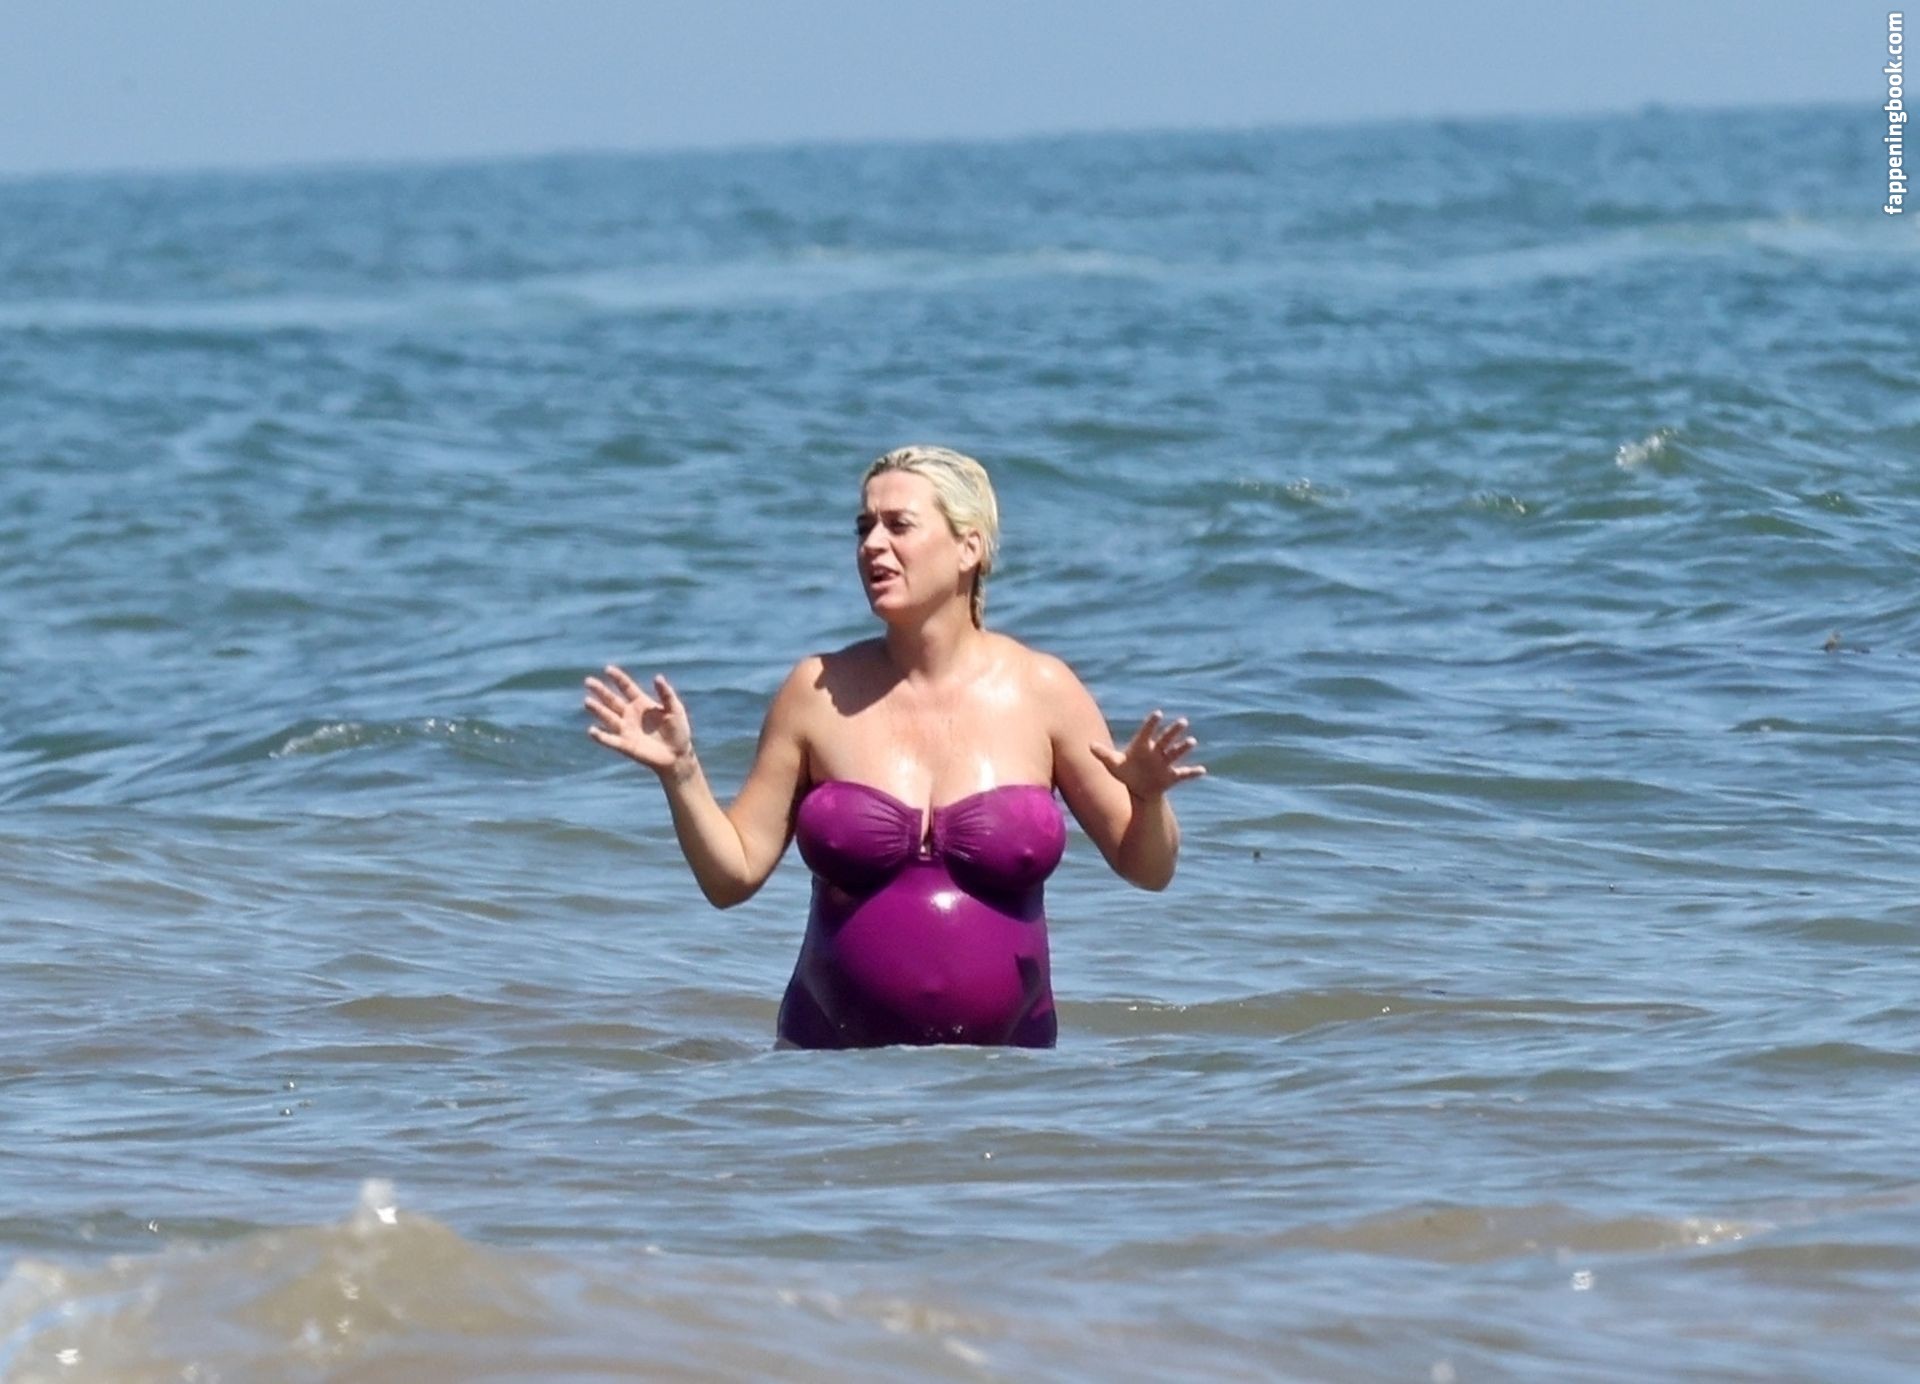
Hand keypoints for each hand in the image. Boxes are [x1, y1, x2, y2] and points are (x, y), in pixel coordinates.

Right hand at [583, 664, 694, 776]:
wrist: (677, 755)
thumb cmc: (679, 731)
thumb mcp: (675, 709)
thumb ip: (666, 694)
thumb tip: (657, 677)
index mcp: (641, 703)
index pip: (626, 687)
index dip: (618, 678)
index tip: (608, 669)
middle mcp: (630, 714)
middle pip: (612, 700)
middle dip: (600, 691)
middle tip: (588, 681)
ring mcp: (626, 729)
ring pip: (608, 717)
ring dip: (597, 710)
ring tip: (587, 701)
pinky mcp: (625, 745)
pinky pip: (610, 740)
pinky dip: (600, 736)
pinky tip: (592, 730)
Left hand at [1090, 710, 1205, 799]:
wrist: (1138, 789)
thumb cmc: (1126, 772)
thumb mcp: (1113, 764)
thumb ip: (1103, 754)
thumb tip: (1089, 745)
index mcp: (1142, 746)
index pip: (1146, 732)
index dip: (1151, 723)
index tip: (1158, 714)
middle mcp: (1156, 752)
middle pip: (1165, 739)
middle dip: (1173, 731)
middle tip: (1183, 721)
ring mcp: (1165, 763)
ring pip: (1176, 753)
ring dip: (1184, 748)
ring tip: (1192, 741)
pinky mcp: (1171, 776)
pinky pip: (1184, 774)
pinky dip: (1193, 773)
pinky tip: (1202, 770)